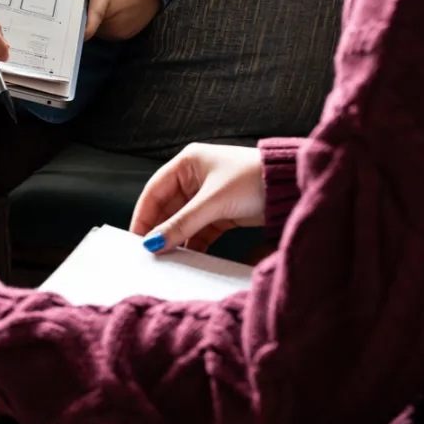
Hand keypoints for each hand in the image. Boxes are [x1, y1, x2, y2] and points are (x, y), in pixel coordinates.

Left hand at [51, 0, 161, 40]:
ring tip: (103, 6)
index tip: (70, 34)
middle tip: (87, 2)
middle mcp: (114, 16)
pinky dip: (104, 26)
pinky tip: (111, 13)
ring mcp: (121, 28)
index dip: (84, 27)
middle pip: (88, 22)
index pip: (95, 15)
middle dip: (83, 14)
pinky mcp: (126, 35)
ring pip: (96, 30)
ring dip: (94, 21)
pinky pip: (106, 34)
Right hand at [130, 143, 264, 253]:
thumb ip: (182, 224)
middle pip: (167, 207)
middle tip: (149, 255)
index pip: (154, 190)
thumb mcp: (212, 202)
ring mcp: (207, 195)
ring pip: (182, 221)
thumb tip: (154, 243)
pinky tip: (188, 258)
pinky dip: (193, 244)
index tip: (135, 240)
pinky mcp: (221, 212)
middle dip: (159, 230)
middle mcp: (194, 177)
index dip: (143, 215)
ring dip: (176, 239)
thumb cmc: (252, 179)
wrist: (289, 187)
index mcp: (187, 163)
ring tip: (167, 260)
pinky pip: (198, 230)